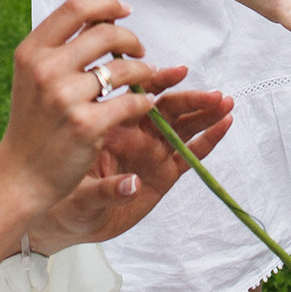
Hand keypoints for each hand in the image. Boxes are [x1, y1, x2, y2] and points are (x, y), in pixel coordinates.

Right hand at [0, 0, 161, 218]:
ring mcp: (66, 98)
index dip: (106, 3)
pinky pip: (131, 102)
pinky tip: (145, 103)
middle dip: (131, 38)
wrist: (20, 175)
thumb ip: (61, 47)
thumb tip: (103, 16)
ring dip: (142, 69)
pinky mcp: (86, 125)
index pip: (75, 7)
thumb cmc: (33, 122)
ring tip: (146, 75)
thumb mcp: (33, 76)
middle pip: (106, 32)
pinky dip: (144, 101)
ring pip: (123, 68)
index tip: (124, 10)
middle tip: (139, 49)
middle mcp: (46, 70)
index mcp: (31, 51)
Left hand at [31, 84, 234, 250]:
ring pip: (183, 127)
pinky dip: (208, 140)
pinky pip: (189, 155)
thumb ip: (104, 191)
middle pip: (168, 109)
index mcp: (113, 125)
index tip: (178, 71)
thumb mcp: (79, 196)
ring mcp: (152, 153)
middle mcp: (136, 134)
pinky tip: (224, 125)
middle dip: (191, 99)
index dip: (160, 81)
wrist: (69, 220)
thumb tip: (132, 186)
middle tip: (213, 94)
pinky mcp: (164, 174)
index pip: (139, 96)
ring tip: (225, 102)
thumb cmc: (65, 198)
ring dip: (204, 114)